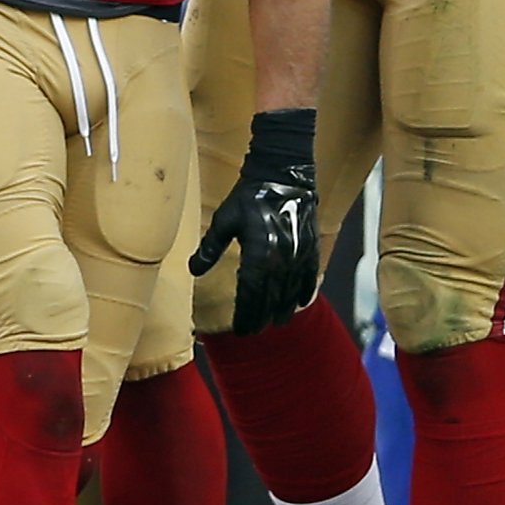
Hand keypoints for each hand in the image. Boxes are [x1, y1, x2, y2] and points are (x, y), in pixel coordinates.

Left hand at [189, 109, 318, 336]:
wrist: (283, 174)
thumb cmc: (250, 196)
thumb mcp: (224, 220)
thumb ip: (210, 248)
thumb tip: (193, 270)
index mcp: (259, 253)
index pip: (251, 294)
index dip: (245, 315)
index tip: (240, 329)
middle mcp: (281, 259)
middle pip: (271, 299)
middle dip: (261, 317)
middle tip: (252, 330)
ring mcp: (299, 254)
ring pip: (290, 292)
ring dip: (282, 310)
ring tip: (273, 322)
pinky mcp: (310, 247)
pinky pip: (309, 277)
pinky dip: (303, 292)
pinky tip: (298, 303)